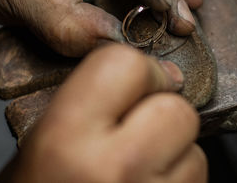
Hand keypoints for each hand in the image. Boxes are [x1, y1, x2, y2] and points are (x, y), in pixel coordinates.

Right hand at [0, 45, 206, 182]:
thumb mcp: (40, 143)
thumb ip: (89, 101)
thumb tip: (142, 74)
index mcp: (66, 139)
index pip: (126, 64)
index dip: (138, 70)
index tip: (139, 80)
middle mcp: (113, 169)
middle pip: (177, 109)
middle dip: (164, 110)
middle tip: (143, 121)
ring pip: (196, 150)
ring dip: (176, 153)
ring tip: (142, 167)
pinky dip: (179, 181)